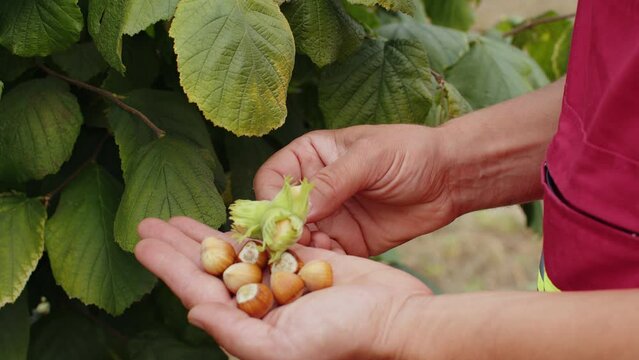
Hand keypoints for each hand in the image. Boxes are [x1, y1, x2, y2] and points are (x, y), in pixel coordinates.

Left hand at [135, 217, 431, 359]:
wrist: (397, 319)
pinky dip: (246, 228)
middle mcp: (262, 306)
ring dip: (205, 233)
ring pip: (234, 252)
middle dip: (178, 246)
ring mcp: (283, 282)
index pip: (199, 293)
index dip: (169, 268)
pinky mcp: (306, 262)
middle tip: (147, 222)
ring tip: (176, 216)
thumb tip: (193, 312)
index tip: (142, 243)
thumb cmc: (344, 340)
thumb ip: (235, 333)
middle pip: (210, 270)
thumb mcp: (283, 348)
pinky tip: (226, 215)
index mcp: (251, 329)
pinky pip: (268, 242)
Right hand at [255, 124, 456, 255]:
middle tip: (295, 244)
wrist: (449, 179)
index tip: (283, 218)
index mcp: (311, 156)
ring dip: (301, 250)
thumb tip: (300, 209)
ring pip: (299, 238)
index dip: (271, 199)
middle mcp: (314, 187)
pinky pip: (324, 255)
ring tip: (314, 256)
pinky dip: (322, 262)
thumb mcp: (371, 158)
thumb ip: (334, 181)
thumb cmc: (410, 153)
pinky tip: (331, 265)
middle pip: (280, 213)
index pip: (272, 178)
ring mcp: (329, 216)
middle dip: (283, 231)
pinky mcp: (347, 241)